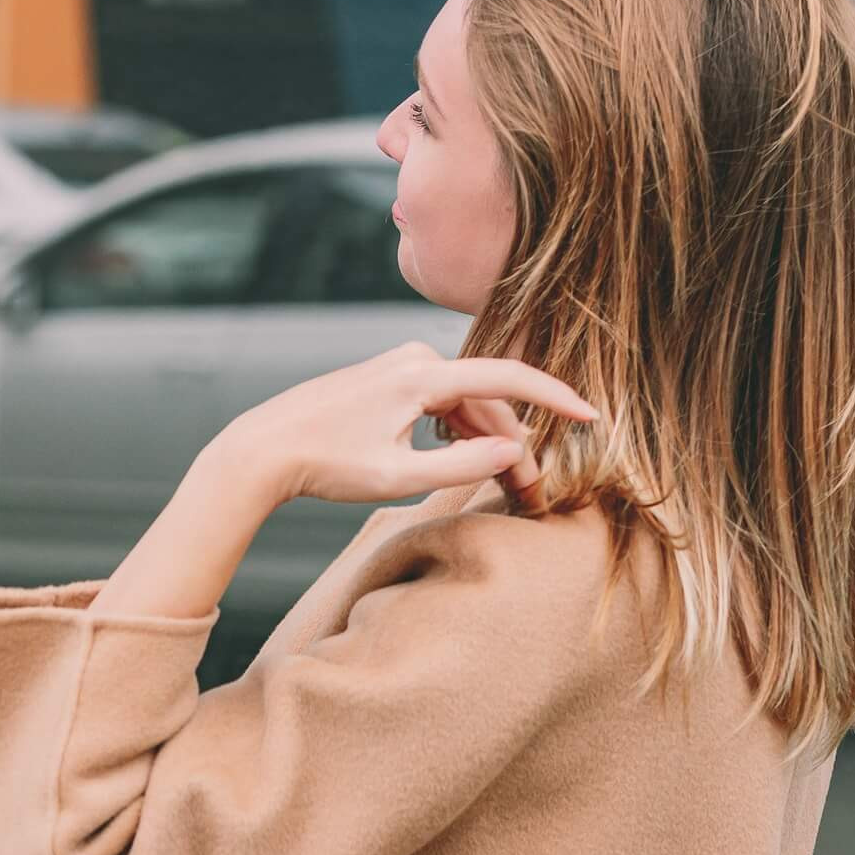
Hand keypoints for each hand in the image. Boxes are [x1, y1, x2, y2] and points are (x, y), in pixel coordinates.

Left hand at [217, 342, 598, 509]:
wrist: (263, 450)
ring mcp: (399, 366)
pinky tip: (462, 460)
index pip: (507, 380)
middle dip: (514, 443)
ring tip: (503, 486)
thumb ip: (459, 466)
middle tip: (529, 495)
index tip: (592, 417)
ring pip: (464, 404)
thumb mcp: (396, 476)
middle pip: (486, 401)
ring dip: (486, 440)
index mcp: (420, 376)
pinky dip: (458, 431)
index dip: (555, 398)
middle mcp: (414, 360)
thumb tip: (517, 449)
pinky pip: (440, 402)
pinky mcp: (387, 379)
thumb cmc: (325, 464)